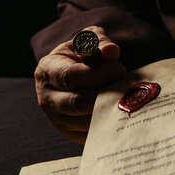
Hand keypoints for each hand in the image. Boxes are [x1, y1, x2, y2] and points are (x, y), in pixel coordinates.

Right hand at [35, 25, 125, 143]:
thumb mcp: (89, 41)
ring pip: (86, 121)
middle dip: (106, 93)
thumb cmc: (82, 53)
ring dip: (109, 108)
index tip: (119, 68)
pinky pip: (91, 133)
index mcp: (48, 69)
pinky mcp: (70, 133)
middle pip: (77, 102)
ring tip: (126, 95)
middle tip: (126, 83)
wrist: (75, 72)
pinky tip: (121, 109)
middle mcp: (47, 97)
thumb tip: (111, 51)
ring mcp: (57, 119)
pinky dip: (108, 122)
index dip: (97, 74)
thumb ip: (100, 43)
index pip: (70, 76)